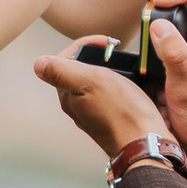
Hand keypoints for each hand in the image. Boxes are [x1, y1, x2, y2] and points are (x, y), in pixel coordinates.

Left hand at [34, 49, 166, 160]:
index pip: (67, 59)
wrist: (147, 144)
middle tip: (118, 54)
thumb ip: (62, 71)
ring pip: (98, 82)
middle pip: (82, 70)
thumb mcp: (90, 82)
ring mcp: (95, 113)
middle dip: (99, 57)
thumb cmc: (122, 114)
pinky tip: (134, 84)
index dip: (85, 44)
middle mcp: (78, 105)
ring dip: (112, 69)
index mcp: (68, 95)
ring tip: (128, 66)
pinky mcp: (113, 119)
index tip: (107, 43)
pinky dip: (122, 84)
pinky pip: (113, 94)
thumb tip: (39, 64)